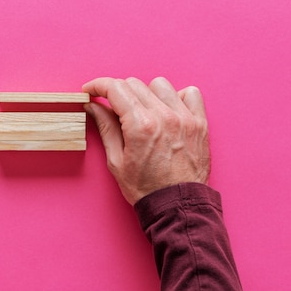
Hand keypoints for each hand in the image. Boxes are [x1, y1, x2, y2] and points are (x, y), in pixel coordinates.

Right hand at [82, 77, 210, 204]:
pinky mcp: (200, 123)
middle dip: (117, 92)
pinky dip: (178, 97)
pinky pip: (191, 93)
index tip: (91, 90)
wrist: (177, 206)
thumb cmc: (146, 188)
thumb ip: (105, 127)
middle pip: (134, 84)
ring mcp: (185, 118)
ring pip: (159, 85)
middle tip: (113, 108)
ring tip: (143, 112)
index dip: (98, 85)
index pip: (115, 88)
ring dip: (146, 93)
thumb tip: (93, 105)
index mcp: (141, 126)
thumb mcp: (116, 161)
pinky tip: (168, 111)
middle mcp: (164, 116)